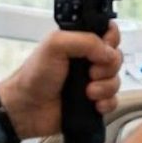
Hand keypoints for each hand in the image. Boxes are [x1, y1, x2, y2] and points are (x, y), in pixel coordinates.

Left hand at [0, 22, 122, 138]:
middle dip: (107, 67)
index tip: (104, 48)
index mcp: (81, 42)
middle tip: (90, 73)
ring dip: (105, 87)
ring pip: (116, 80)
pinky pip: (113, 100)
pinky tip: (94, 104)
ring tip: (88, 92)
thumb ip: (85, 41)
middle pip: (116, 58)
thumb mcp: (55, 45)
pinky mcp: (94, 102)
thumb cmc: (35, 74)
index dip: (111, 40)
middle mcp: (89, 60)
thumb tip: (109, 53)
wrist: (25, 109)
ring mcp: (92, 82)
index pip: (109, 33)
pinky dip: (107, 102)